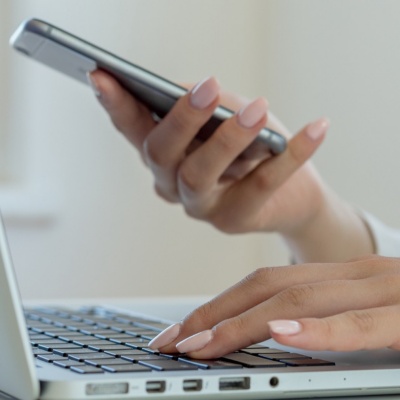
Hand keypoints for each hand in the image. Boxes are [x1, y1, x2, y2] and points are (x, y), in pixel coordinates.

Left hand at [148, 255, 399, 357]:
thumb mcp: (371, 308)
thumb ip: (331, 317)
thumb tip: (280, 334)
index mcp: (342, 276)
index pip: (263, 283)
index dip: (216, 305)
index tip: (180, 332)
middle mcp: (356, 275)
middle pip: (266, 288)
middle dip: (211, 315)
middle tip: (169, 343)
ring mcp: (387, 288)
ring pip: (299, 300)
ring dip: (242, 324)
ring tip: (198, 346)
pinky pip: (363, 322)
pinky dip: (321, 331)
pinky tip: (283, 337)